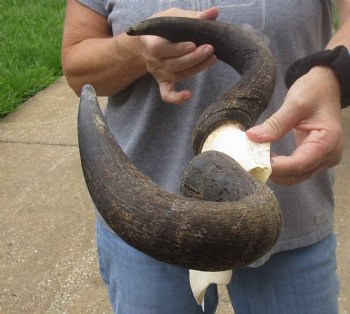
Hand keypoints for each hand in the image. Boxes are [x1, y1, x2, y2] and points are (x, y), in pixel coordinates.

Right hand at [139, 7, 218, 103]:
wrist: (146, 43)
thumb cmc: (161, 28)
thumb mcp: (172, 17)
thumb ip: (192, 16)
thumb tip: (214, 12)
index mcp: (150, 42)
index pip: (160, 48)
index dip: (176, 48)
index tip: (193, 44)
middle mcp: (154, 60)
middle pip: (172, 64)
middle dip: (192, 58)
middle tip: (209, 49)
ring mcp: (159, 73)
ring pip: (177, 74)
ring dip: (196, 68)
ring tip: (212, 58)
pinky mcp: (164, 82)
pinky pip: (166, 94)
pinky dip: (175, 98)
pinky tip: (188, 96)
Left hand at [247, 66, 343, 184]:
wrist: (326, 85)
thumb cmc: (314, 91)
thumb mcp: (294, 104)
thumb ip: (275, 124)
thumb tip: (252, 137)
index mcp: (327, 141)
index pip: (300, 164)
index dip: (277, 167)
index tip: (256, 163)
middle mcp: (328, 155)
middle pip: (298, 174)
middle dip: (274, 172)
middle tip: (251, 163)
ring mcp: (323, 158)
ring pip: (296, 175)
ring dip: (276, 172)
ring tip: (256, 160)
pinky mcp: (315, 157)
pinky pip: (297, 169)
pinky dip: (281, 167)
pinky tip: (266, 158)